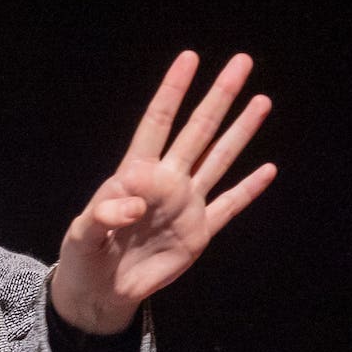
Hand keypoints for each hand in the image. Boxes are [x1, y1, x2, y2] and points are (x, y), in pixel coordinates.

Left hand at [51, 51, 275, 333]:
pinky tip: (269, 169)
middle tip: (242, 62)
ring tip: (261, 100)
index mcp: (135, 175)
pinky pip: (229, 206)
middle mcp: (166, 182)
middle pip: (198, 131)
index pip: (157, 123)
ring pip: (219, 159)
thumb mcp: (82, 236)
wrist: (101, 293)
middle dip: (219, 96)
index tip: (189, 58)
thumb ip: (103, 214)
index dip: (173, 91)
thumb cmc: (84, 257)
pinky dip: (249, 189)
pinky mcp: (199, 234)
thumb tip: (134, 201)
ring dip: (241, 131)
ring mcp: (185, 206)